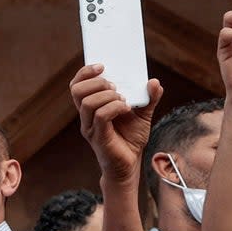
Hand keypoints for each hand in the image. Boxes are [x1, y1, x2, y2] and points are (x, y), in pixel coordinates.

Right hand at [70, 64, 162, 183]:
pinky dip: (115, 107)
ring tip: (123, 100)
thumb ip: (149, 98)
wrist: (130, 164)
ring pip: (88, 103)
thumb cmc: (131, 139)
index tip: (102, 66)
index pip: (77, 86)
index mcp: (91, 108)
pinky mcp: (98, 137)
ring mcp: (90, 127)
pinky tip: (126, 109)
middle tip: (115, 86)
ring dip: (108, 95)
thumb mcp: (143, 114)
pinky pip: (101, 116)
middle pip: (77, 91)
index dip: (85, 72)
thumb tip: (154, 82)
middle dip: (97, 82)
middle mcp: (86, 117)